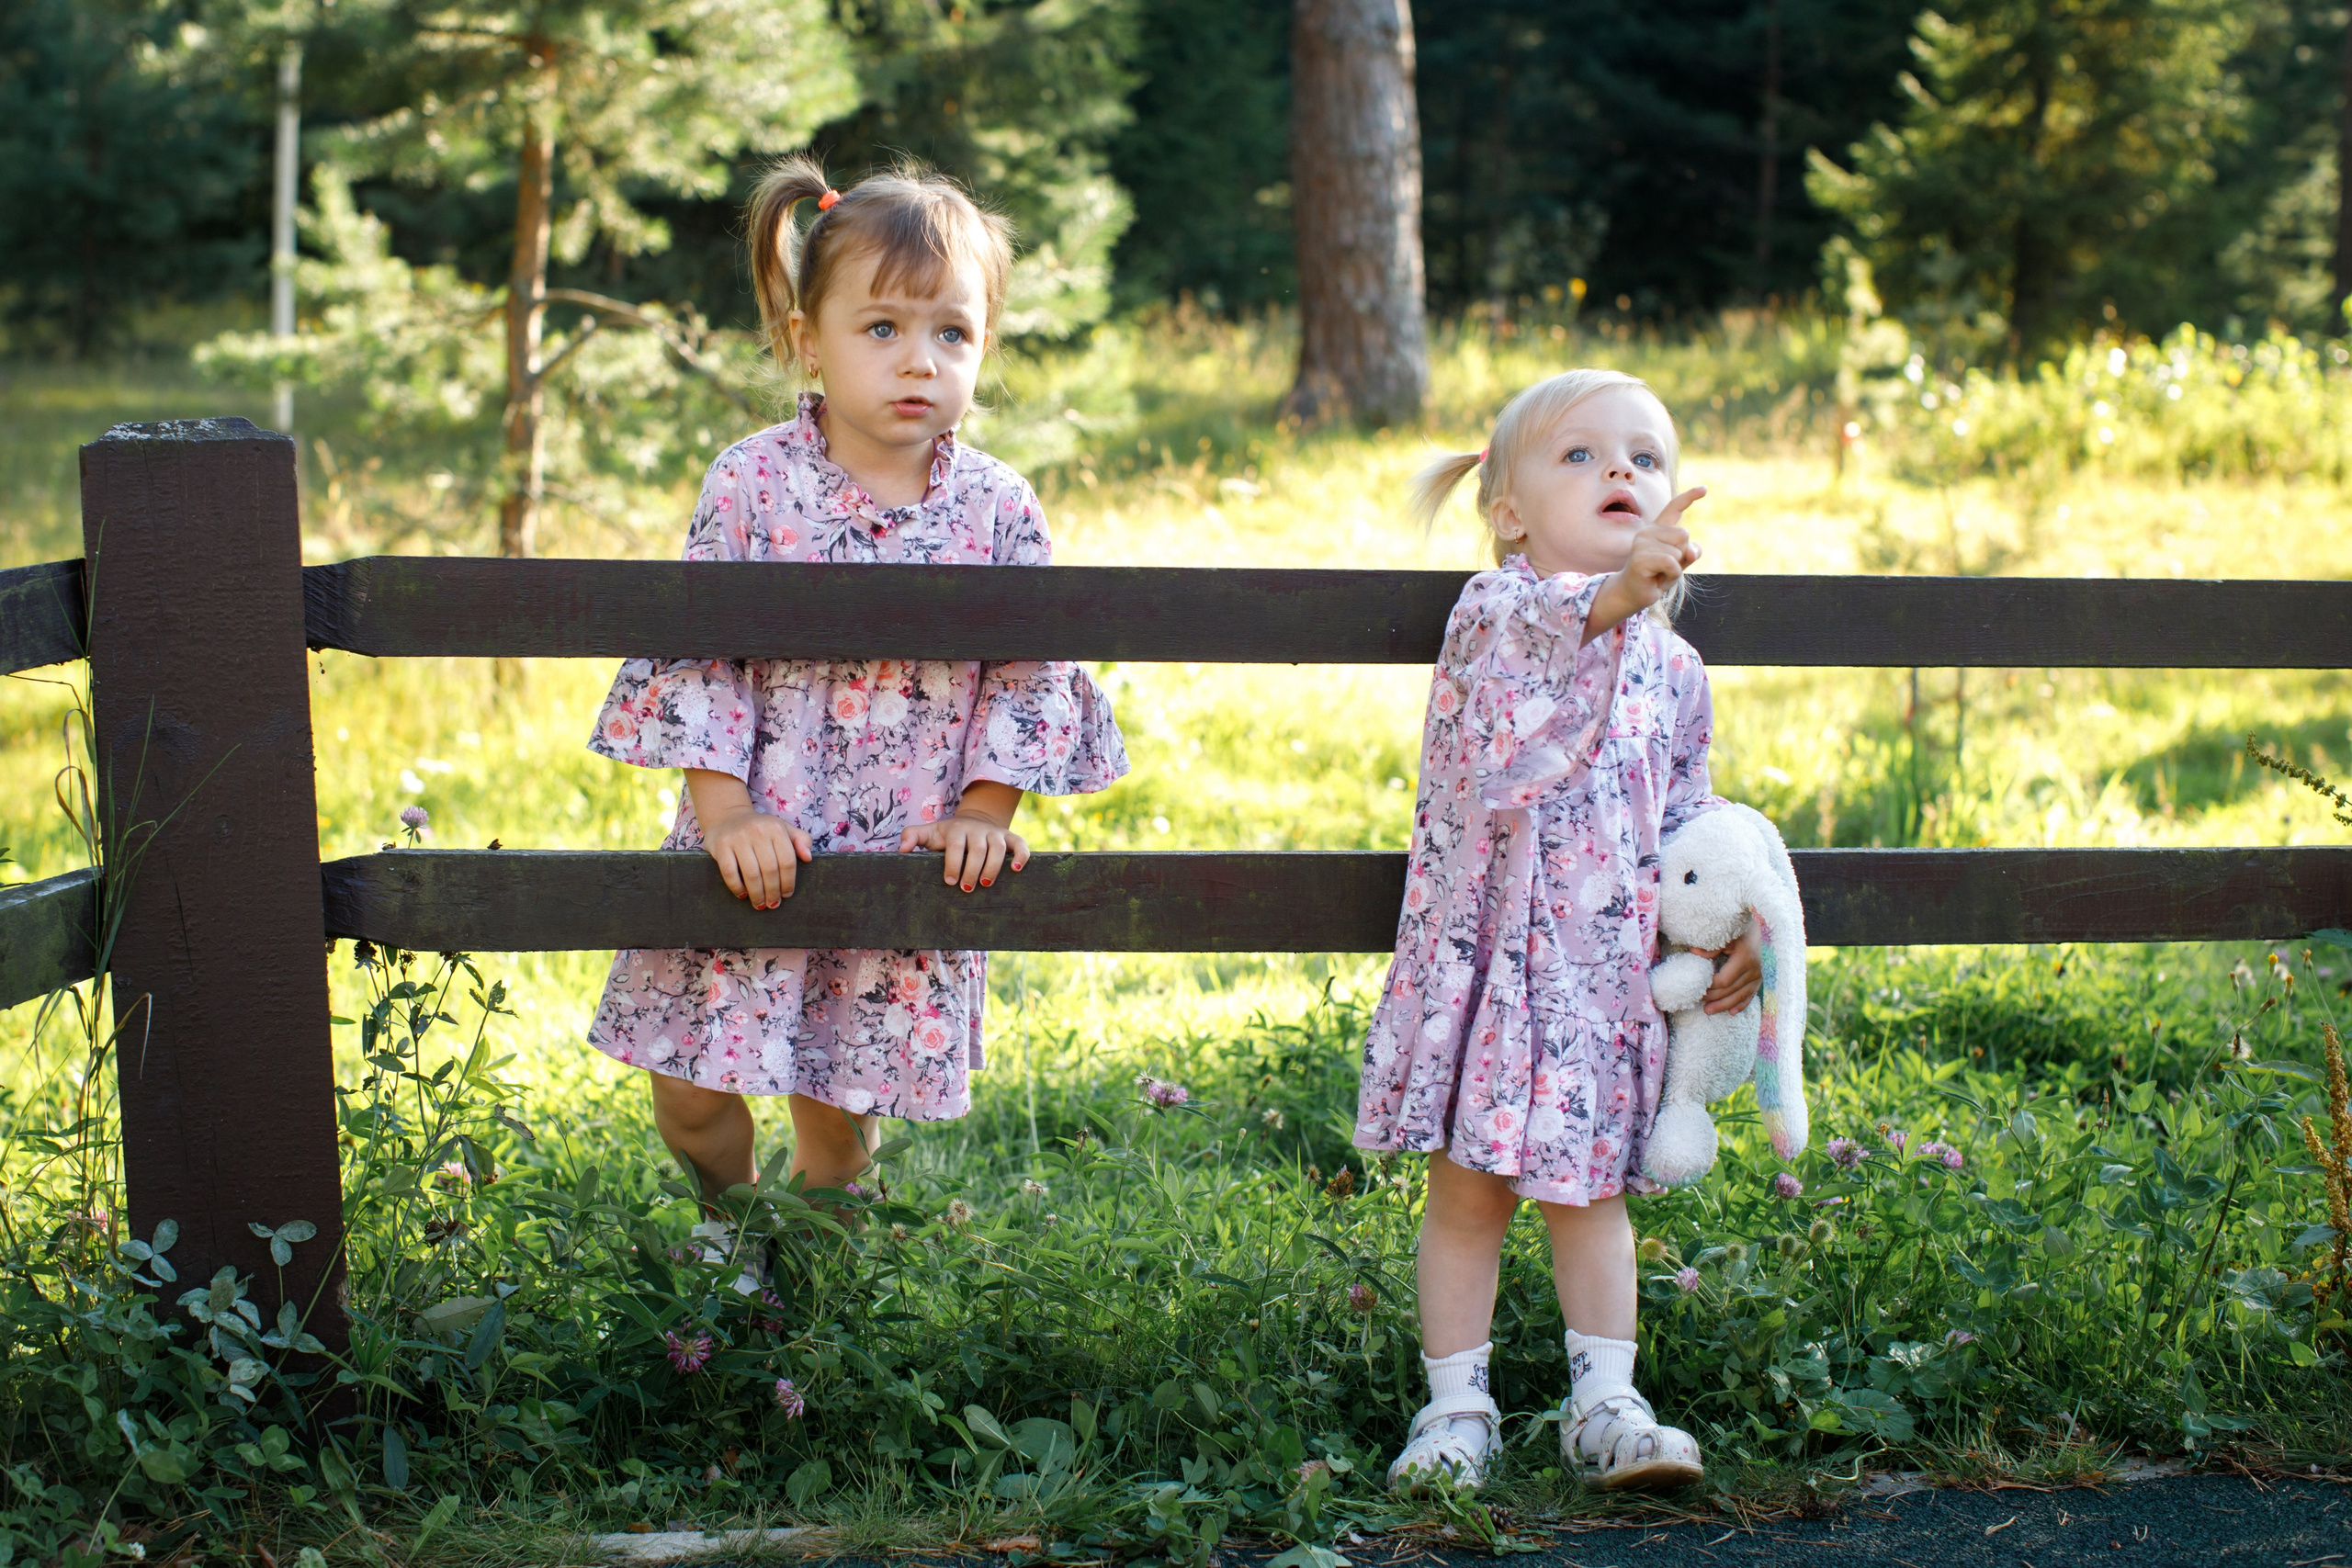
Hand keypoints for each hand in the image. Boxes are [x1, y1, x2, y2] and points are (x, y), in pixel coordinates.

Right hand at [685, 768, 811, 909]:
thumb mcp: (783, 829)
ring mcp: (738, 838)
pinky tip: (743, 894)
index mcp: (776, 828)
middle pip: (770, 869)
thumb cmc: (760, 828)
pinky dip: (737, 887)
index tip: (787, 895)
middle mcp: (758, 831)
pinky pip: (730, 872)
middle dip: (773, 891)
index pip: (787, 861)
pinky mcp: (720, 845)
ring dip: (757, 893)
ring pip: (751, 873)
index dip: (788, 882)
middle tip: (773, 904)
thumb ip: (801, 840)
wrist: (727, 816)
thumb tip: (808, 858)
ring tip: (760, 904)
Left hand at [899, 810, 1029, 890]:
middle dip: (973, 870)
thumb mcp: (929, 833)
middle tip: (967, 889)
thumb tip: (901, 850)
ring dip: (993, 867)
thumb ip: (912, 837)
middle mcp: (977, 829)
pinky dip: (1021, 856)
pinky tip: (1015, 870)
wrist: (972, 821)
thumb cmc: (947, 835)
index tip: (950, 881)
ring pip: (998, 848)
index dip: (953, 863)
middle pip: (978, 849)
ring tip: (986, 884)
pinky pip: (1020, 844)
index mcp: (956, 829)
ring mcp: (995, 833)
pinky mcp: (1010, 837)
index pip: (956, 845)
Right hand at [1586, 487, 1704, 641]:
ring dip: (1676, 568)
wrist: (1633, 594)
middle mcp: (1648, 532)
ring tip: (1659, 573)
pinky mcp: (1640, 558)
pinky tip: (1658, 578)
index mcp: (1658, 529)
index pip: (1674, 508)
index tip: (1704, 488)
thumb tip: (1691, 552)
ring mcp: (1642, 543)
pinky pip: (1671, 563)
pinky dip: (1671, 575)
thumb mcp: (1679, 562)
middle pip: (1684, 534)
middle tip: (1665, 566)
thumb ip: (1690, 552)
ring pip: (1678, 551)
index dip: (1689, 497)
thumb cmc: (1657, 576)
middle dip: (1681, 554)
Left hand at [1694, 921, 1761, 1014]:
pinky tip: (1732, 1012)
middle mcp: (1754, 969)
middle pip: (1731, 991)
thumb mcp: (1725, 934)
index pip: (1724, 980)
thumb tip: (1694, 952)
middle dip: (1714, 999)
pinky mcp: (1759, 978)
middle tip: (1699, 1004)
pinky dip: (1741, 1004)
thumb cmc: (1738, 929)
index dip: (1710, 987)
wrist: (1755, 927)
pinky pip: (1750, 994)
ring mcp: (1758, 975)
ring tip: (1708, 1011)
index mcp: (1744, 959)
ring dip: (1724, 1005)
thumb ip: (1711, 946)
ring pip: (1740, 996)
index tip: (1697, 988)